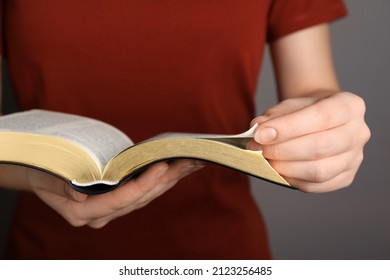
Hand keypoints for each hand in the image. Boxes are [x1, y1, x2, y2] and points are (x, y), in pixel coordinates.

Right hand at [24, 159, 203, 227]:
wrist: (42, 176)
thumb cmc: (44, 173)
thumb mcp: (47, 177)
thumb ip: (62, 186)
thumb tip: (80, 194)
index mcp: (83, 212)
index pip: (120, 200)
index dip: (142, 184)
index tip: (161, 166)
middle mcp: (101, 214)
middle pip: (140, 199)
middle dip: (166, 180)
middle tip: (188, 160)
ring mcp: (113, 209)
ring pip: (148, 196)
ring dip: (171, 179)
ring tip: (192, 162)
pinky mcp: (120, 200)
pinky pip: (146, 191)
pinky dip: (163, 179)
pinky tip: (179, 168)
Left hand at [249, 92, 370, 192]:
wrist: (321, 121)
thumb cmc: (304, 112)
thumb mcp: (288, 106)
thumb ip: (272, 117)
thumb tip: (257, 131)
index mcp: (349, 106)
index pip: (320, 117)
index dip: (287, 128)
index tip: (260, 135)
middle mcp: (358, 132)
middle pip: (320, 147)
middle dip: (283, 150)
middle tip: (258, 149)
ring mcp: (355, 158)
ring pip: (319, 170)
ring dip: (286, 168)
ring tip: (267, 161)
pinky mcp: (346, 178)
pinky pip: (317, 185)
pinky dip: (293, 180)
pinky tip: (279, 171)